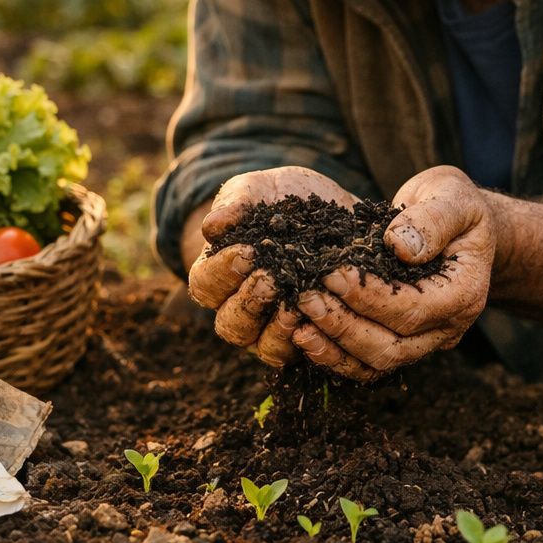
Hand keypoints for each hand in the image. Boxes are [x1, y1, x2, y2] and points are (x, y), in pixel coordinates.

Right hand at [186, 167, 358, 367]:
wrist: (337, 212)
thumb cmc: (285, 199)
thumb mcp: (260, 189)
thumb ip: (236, 202)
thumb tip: (213, 226)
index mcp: (219, 276)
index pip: (204, 285)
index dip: (221, 273)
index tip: (246, 251)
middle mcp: (242, 309)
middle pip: (230, 325)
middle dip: (249, 302)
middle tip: (270, 279)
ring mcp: (274, 329)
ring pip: (263, 347)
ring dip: (277, 328)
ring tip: (297, 300)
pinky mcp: (310, 337)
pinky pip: (303, 353)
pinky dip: (311, 340)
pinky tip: (324, 316)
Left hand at [291, 166, 494, 381]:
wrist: (457, 220)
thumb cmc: (454, 204)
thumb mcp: (451, 196)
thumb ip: (432, 219)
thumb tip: (400, 245)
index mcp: (464, 293)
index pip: (413, 309)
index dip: (370, 297)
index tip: (333, 275)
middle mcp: (447, 326)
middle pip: (393, 347)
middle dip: (344, 326)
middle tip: (306, 299)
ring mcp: (425, 339)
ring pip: (377, 363)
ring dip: (334, 347)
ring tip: (298, 323)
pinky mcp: (402, 339)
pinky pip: (367, 361)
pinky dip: (335, 354)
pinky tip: (304, 336)